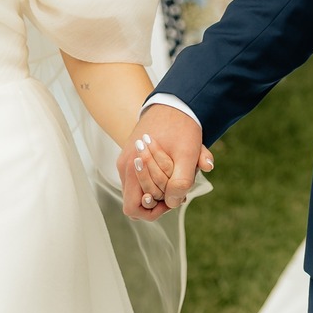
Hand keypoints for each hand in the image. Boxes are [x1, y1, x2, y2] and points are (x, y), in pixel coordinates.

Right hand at [122, 104, 213, 219]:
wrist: (174, 101)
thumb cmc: (181, 126)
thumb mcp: (187, 154)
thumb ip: (181, 182)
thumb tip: (173, 202)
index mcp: (132, 167)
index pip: (133, 209)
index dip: (153, 211)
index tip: (172, 198)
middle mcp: (125, 166)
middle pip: (137, 200)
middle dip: (159, 199)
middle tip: (178, 188)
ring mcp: (127, 161)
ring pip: (141, 189)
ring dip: (159, 187)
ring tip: (177, 176)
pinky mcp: (132, 156)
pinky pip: (141, 177)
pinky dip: (157, 178)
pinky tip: (172, 168)